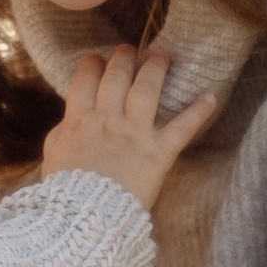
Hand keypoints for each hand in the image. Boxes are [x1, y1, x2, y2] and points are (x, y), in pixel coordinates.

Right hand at [40, 44, 218, 211]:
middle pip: (117, 77)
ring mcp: (136, 134)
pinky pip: (183, 128)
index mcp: (80, 120)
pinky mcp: (159, 153)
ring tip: (163, 55)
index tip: (97, 58)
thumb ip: (64, 131)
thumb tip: (72, 118)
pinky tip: (211, 97)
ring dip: (156, 68)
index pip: (86, 80)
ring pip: (147, 89)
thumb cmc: (65, 191)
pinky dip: (199, 112)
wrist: (85, 218)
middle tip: (129, 48)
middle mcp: (108, 119)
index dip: (92, 65)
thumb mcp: (54, 156)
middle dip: (123, 58)